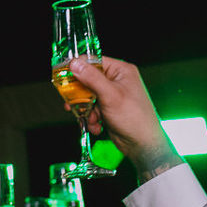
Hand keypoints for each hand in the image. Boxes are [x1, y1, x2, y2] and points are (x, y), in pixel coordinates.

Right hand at [68, 57, 180, 179]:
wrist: (142, 145)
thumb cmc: (135, 118)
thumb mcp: (110, 95)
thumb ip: (91, 78)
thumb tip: (75, 63)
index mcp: (121, 71)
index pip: (93, 62)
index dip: (77, 69)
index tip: (63, 77)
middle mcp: (117, 81)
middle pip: (87, 80)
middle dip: (80, 95)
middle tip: (71, 103)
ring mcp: (112, 95)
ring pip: (87, 96)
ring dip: (86, 110)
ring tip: (92, 119)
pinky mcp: (109, 108)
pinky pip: (92, 108)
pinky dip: (91, 118)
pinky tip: (97, 125)